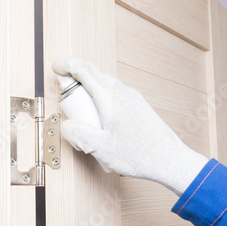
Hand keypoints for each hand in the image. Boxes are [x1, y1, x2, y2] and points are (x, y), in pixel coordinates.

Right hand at [53, 57, 208, 195]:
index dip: (67, 65)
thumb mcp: (100, 147)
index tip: (56, 66)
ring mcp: (132, 98)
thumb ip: (78, 134)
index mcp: (111, 97)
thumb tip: (66, 125)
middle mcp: (122, 92)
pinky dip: (100, 101)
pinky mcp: (137, 106)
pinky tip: (100, 123)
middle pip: (94, 75)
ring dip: (89, 92)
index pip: (84, 70)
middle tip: (66, 96)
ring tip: (84, 116)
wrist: (170, 160)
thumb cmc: (140, 154)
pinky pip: (113, 95)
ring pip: (104, 85)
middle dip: (76, 80)